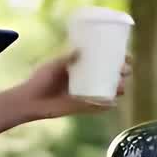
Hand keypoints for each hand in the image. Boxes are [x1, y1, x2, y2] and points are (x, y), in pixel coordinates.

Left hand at [16, 49, 132, 119]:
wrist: (30, 100)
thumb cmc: (39, 79)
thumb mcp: (53, 65)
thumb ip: (65, 58)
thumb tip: (79, 49)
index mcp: (83, 67)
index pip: (105, 60)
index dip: (119, 58)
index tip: (127, 56)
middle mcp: (87, 79)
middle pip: (112, 75)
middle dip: (123, 73)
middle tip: (125, 71)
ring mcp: (86, 93)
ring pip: (109, 91)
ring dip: (119, 89)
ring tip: (121, 87)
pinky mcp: (81, 107)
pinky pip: (98, 107)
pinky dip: (106, 106)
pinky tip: (113, 103)